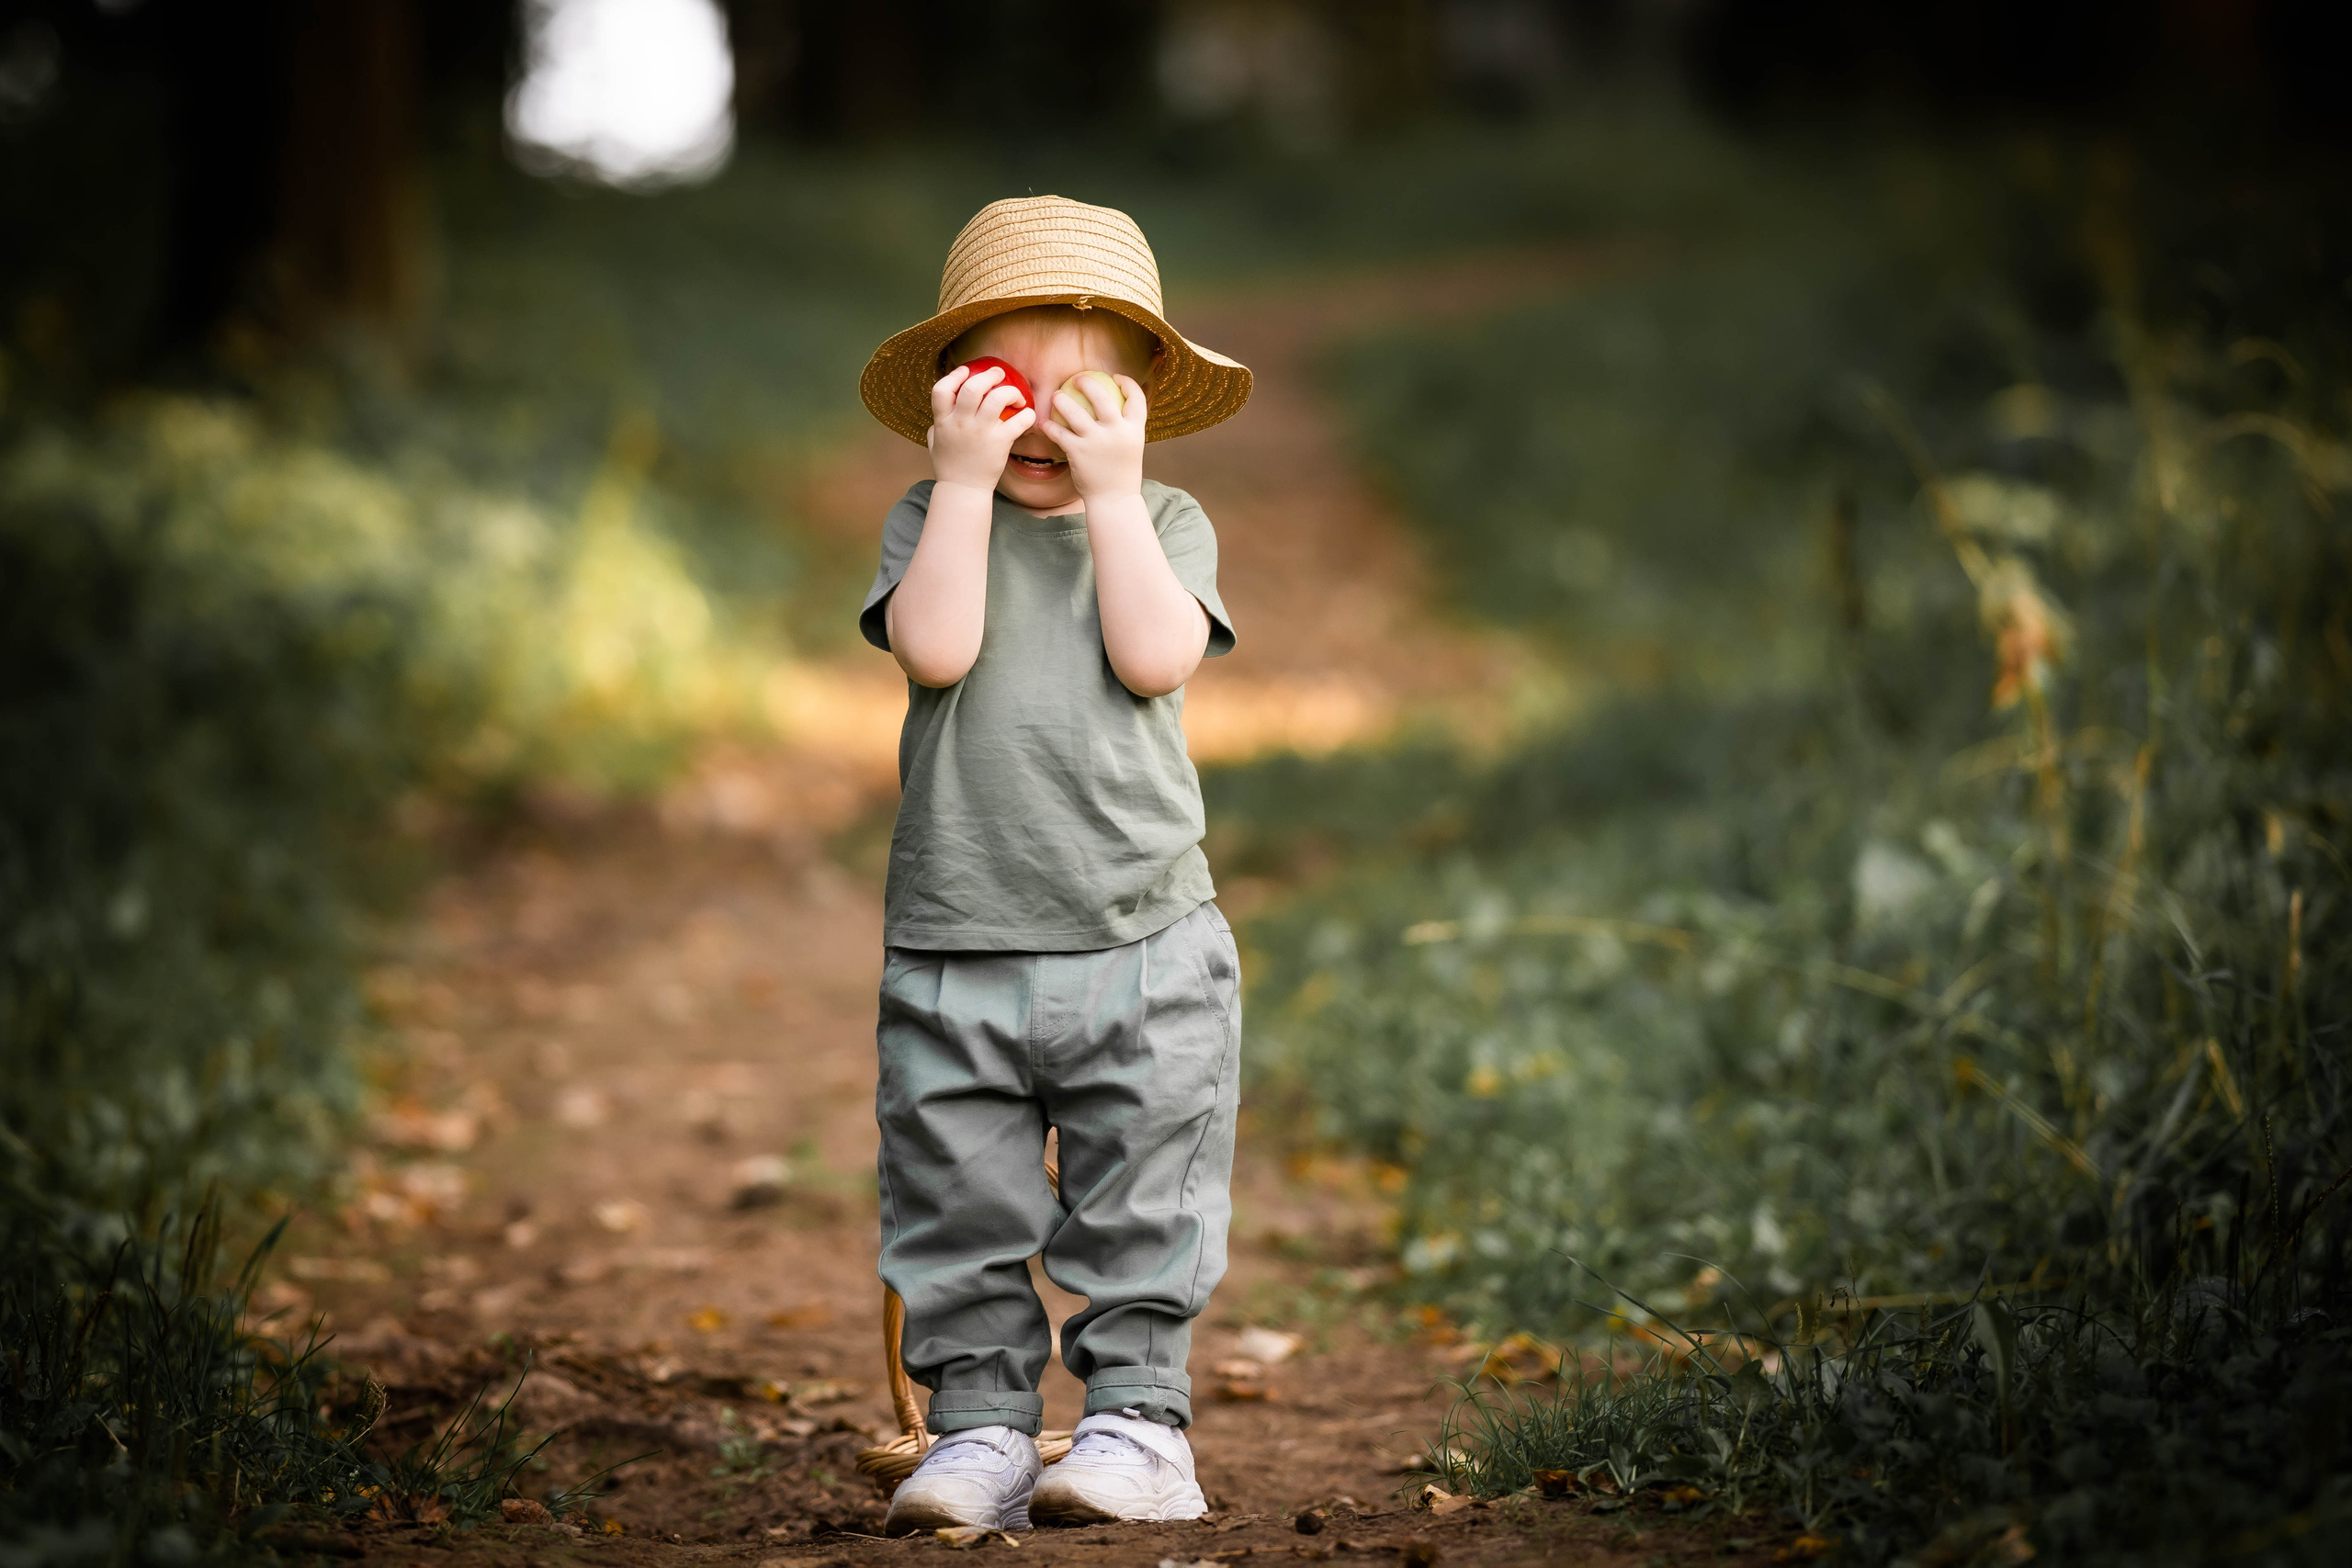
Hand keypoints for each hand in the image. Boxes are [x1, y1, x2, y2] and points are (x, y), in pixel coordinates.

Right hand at [926, 364, 1035, 490]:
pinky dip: (1027, 415)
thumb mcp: (934, 442)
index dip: (955, 375)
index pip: (942, 389)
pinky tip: (1027, 416)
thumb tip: (943, 410)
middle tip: (999, 374)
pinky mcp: (999, 442)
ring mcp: (980, 432)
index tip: (967, 371)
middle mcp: (961, 423)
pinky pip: (1018, 421)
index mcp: (943, 421)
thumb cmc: (949, 465)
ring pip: (997, 398)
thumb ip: (938, 423)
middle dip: (989, 375)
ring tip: (1016, 396)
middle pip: (972, 387)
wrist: (963, 489)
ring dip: (1010, 391)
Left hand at [1042, 373, 1146, 502]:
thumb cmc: (1121, 474)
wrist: (1114, 500)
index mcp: (1135, 430)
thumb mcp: (1131, 447)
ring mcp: (1097, 441)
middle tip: (1077, 379)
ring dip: (1061, 400)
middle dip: (1087, 382)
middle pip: (1102, 396)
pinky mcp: (1078, 451)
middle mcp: (1117, 432)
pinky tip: (1044, 424)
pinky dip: (1049, 427)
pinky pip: (1059, 433)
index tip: (1116, 378)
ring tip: (1055, 396)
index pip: (1136, 398)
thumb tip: (1117, 408)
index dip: (1127, 383)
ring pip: (1074, 411)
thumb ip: (1125, 428)